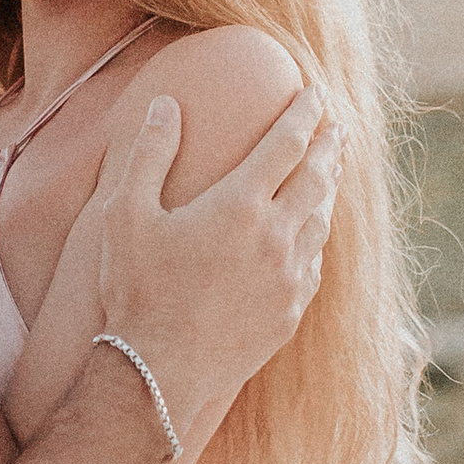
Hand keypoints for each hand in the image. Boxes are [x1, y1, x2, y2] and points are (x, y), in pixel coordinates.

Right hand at [91, 86, 339, 433]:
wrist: (157, 373)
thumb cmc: (136, 290)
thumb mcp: (126, 214)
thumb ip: (149, 153)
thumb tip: (167, 105)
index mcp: (240, 205)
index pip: (286, 143)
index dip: (304, 112)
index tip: (316, 90)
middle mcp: (275, 237)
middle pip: (317, 178)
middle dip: (329, 145)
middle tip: (338, 125)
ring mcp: (288, 278)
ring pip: (321, 220)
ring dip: (328, 189)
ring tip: (330, 171)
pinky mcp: (289, 313)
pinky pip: (314, 264)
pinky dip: (317, 237)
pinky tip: (313, 234)